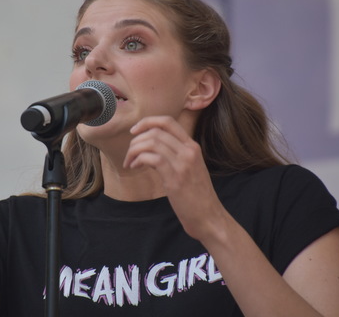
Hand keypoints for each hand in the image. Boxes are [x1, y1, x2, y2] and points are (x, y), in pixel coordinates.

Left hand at [123, 116, 225, 241]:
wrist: (208, 216)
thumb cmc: (196, 195)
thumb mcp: (189, 168)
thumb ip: (175, 155)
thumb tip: (150, 148)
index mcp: (192, 147)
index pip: (168, 121)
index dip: (147, 122)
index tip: (135, 131)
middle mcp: (189, 151)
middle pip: (156, 131)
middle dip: (136, 140)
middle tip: (130, 154)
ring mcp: (183, 163)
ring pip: (152, 142)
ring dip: (134, 150)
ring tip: (130, 162)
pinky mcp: (175, 177)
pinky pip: (152, 158)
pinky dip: (138, 160)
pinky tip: (135, 167)